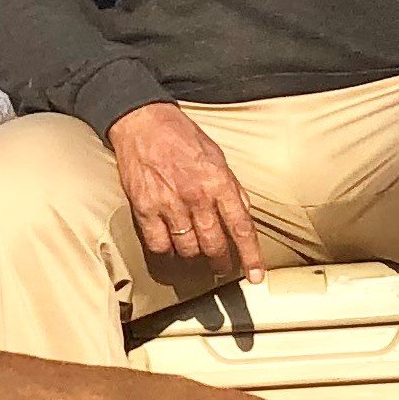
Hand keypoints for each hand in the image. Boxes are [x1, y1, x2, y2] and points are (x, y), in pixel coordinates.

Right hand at [107, 102, 261, 278]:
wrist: (143, 123)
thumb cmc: (181, 136)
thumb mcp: (217, 157)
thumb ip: (231, 187)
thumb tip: (244, 213)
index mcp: (218, 182)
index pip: (241, 228)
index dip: (251, 256)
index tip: (255, 276)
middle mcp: (196, 196)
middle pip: (214, 245)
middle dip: (221, 261)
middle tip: (222, 265)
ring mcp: (169, 204)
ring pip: (188, 248)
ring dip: (195, 256)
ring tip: (197, 253)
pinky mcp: (145, 208)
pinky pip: (159, 244)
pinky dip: (168, 251)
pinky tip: (172, 246)